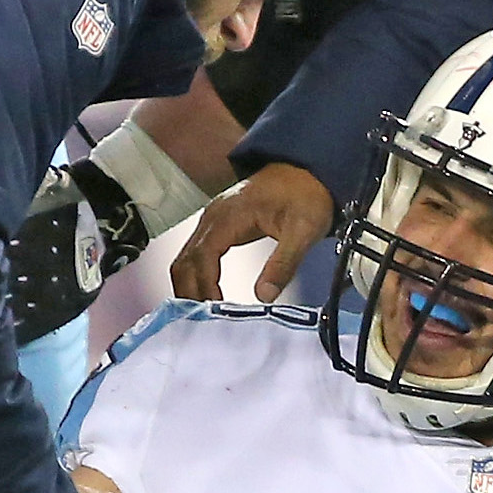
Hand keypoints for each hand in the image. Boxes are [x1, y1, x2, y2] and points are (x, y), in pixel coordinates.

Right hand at [170, 162, 332, 302]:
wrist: (307, 169)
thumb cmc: (305, 195)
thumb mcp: (303, 231)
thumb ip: (283, 264)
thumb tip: (264, 296)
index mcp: (228, 217)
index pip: (202, 259)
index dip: (204, 287)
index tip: (214, 311)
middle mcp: (212, 218)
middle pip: (184, 261)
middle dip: (188, 293)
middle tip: (200, 324)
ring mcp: (212, 220)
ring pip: (186, 259)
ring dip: (189, 287)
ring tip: (202, 316)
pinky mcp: (218, 225)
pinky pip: (196, 254)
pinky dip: (196, 276)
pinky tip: (208, 296)